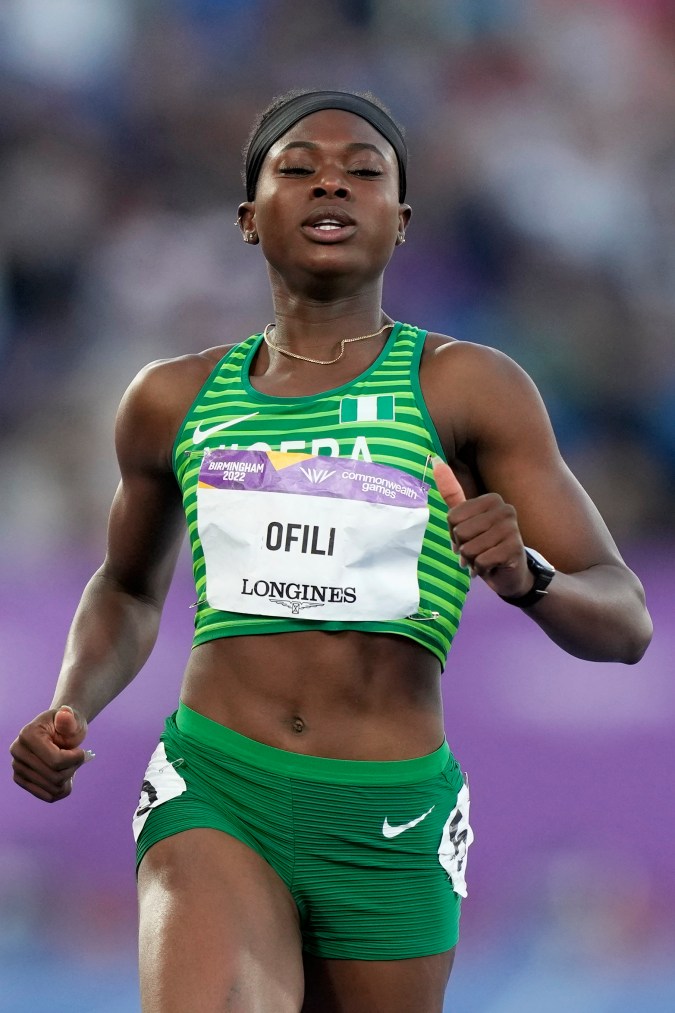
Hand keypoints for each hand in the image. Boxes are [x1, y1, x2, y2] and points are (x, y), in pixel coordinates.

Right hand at [10, 705, 92, 802]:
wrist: (59, 731)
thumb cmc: (68, 725)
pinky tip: (65, 776)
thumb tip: (65, 713)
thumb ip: (70, 719)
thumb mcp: (73, 720)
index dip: (75, 759)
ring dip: (68, 779)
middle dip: (73, 769)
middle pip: (54, 777)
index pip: (56, 761)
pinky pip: (47, 796)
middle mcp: (17, 751)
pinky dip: (62, 789)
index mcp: (27, 735)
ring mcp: (17, 767)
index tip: (82, 751)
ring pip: (52, 789)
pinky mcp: (20, 779)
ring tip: (70, 766)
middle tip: (78, 758)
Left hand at [432, 457, 533, 598]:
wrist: (511, 573)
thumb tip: (435, 461)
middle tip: (478, 550)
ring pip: (469, 548)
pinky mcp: (515, 549)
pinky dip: (480, 569)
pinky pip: (480, 561)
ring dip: (471, 560)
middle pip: (460, 532)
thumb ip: (452, 492)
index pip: (452, 517)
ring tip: (484, 558)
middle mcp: (505, 509)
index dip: (454, 534)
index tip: (469, 538)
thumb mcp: (466, 519)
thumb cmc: (485, 544)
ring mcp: (512, 529)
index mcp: (491, 499)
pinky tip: (491, 567)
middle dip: (462, 548)